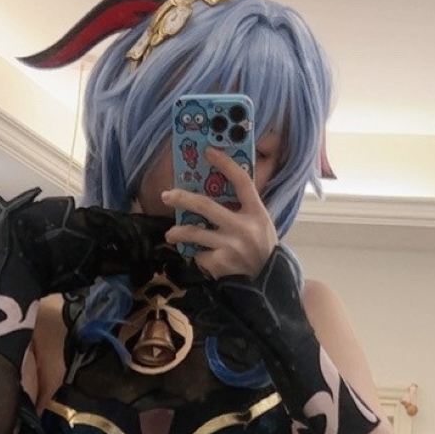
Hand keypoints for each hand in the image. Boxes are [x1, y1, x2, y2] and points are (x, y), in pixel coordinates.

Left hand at [161, 146, 277, 278]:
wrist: (268, 282)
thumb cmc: (262, 247)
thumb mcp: (260, 224)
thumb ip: (243, 208)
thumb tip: (218, 187)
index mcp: (257, 213)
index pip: (242, 181)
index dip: (225, 164)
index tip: (209, 151)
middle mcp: (244, 227)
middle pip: (206, 206)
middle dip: (182, 198)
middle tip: (166, 195)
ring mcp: (231, 246)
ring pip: (194, 233)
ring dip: (177, 233)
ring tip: (170, 235)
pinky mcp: (221, 264)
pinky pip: (199, 255)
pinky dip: (199, 257)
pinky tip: (205, 259)